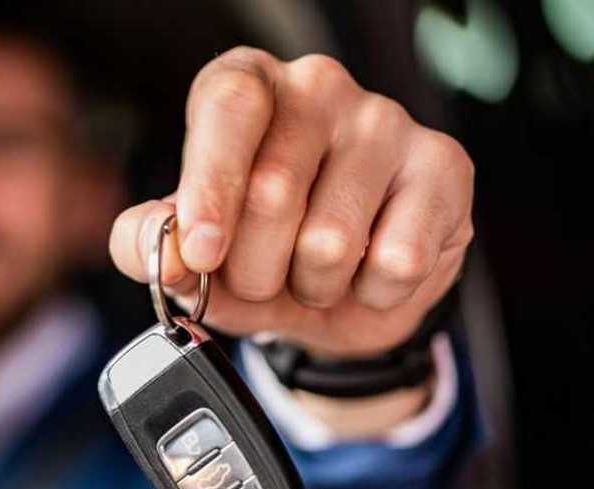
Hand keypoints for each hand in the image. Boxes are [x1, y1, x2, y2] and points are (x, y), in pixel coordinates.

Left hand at [110, 48, 473, 358]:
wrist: (345, 295)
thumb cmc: (259, 251)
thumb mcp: (190, 253)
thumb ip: (149, 245)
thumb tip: (169, 253)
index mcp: (246, 88)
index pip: (228, 107)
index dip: (210, 187)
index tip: (200, 251)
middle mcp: (317, 88)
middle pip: (272, 189)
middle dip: (251, 269)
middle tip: (258, 277)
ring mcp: (386, 121)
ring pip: (330, 239)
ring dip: (309, 287)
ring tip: (313, 274)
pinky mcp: (443, 167)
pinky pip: (395, 261)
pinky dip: (370, 294)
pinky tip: (367, 273)